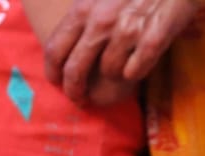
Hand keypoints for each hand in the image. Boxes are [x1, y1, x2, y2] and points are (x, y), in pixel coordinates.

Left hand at [43, 0, 199, 105]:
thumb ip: (83, 14)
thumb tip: (66, 46)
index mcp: (83, 8)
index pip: (54, 49)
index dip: (52, 73)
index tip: (57, 82)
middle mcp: (101, 21)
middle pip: (75, 71)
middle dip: (74, 91)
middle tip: (80, 99)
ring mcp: (127, 31)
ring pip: (108, 72)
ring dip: (114, 75)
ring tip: (122, 66)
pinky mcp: (152, 40)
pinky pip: (135, 71)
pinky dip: (136, 72)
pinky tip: (140, 63)